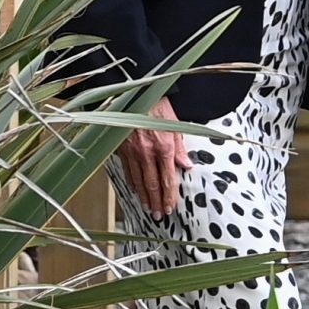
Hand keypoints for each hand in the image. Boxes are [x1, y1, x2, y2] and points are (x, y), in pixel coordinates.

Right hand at [120, 98, 191, 214]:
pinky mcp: (121, 149)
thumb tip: (187, 165)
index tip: (172, 207)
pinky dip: (132, 183)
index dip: (170, 195)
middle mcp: (147, 152)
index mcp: (164, 147)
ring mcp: (132, 152)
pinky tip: (136, 191)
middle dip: (157, 202)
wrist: (135, 93)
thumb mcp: (175, 124)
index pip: (168, 179)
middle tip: (160, 215)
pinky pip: (127, 170)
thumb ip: (180, 148)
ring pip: (138, 180)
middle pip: (152, 184)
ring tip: (149, 208)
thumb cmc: (158, 106)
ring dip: (144, 196)